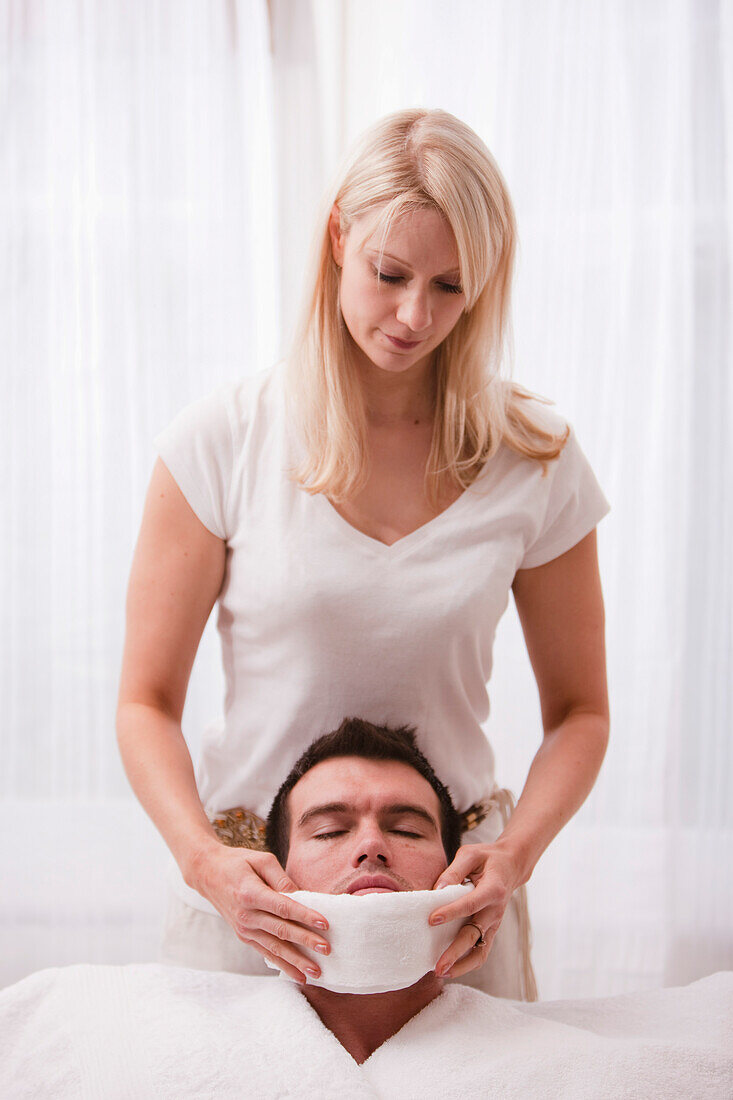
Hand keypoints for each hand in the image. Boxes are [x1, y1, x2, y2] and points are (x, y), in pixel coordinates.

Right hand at [193, 844, 330, 983]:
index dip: (305, 916)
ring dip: (295, 961)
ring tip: (315, 972)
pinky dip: (281, 964)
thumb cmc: (238, 862)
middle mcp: (246, 915)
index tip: (325, 923)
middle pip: (281, 931)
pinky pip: (265, 952)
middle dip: (305, 942)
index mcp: (250, 893)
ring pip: (274, 948)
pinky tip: (296, 974)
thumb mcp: (261, 860)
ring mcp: (244, 928)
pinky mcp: (244, 936)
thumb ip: (282, 878)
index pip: (283, 907)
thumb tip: (303, 896)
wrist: (207, 873)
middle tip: (327, 949)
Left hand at [428, 842, 522, 978]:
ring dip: (462, 965)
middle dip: (455, 952)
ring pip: (480, 951)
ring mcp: (494, 923)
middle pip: (474, 935)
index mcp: (493, 889)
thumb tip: (436, 890)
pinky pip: (481, 951)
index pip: (470, 904)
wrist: (510, 866)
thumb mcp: (470, 854)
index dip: (451, 912)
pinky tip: (450, 968)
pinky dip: (466, 962)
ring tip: (441, 972)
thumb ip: (453, 871)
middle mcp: (495, 910)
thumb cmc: (487, 858)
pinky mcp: (490, 930)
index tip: (431, 920)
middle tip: (437, 965)